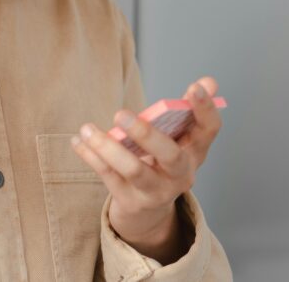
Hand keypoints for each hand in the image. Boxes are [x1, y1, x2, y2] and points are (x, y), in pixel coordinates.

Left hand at [71, 76, 222, 261]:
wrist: (149, 208)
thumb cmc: (163, 160)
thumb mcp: (179, 138)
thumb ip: (187, 108)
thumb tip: (208, 81)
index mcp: (196, 151)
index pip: (209, 130)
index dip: (205, 109)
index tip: (194, 87)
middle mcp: (181, 175)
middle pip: (170, 156)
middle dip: (146, 134)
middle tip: (120, 114)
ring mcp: (157, 191)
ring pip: (134, 171)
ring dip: (108, 148)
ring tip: (87, 129)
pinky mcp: (132, 202)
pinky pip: (109, 178)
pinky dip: (92, 157)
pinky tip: (79, 141)